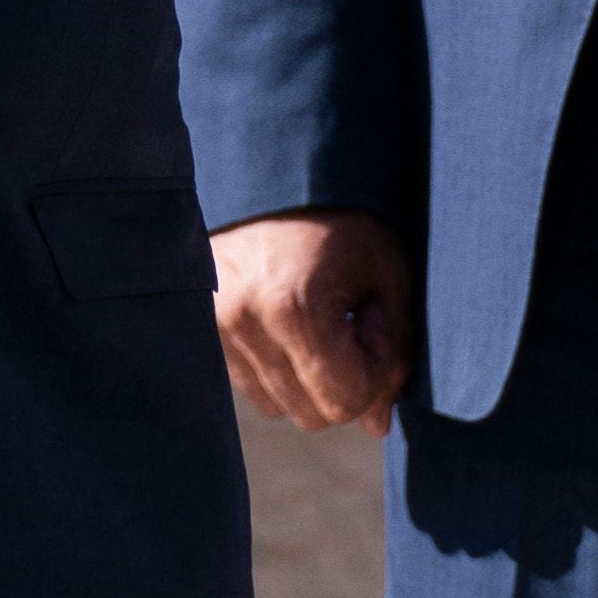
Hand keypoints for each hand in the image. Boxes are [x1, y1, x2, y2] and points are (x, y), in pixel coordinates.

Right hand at [209, 207, 414, 436]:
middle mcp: (243, 323)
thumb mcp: (387, 273)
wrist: (278, 171)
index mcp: (292, 306)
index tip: (375, 320)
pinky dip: (280, 368)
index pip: (345, 401)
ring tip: (321, 317)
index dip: (376, 371)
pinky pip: (251, 386)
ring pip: (280, 406)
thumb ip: (394, 351)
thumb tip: (376, 426)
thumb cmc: (346, 218)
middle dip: (345, 380)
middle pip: (312, 414)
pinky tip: (291, 322)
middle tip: (353, 320)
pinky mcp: (203, 330)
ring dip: (310, 378)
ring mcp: (215, 328)